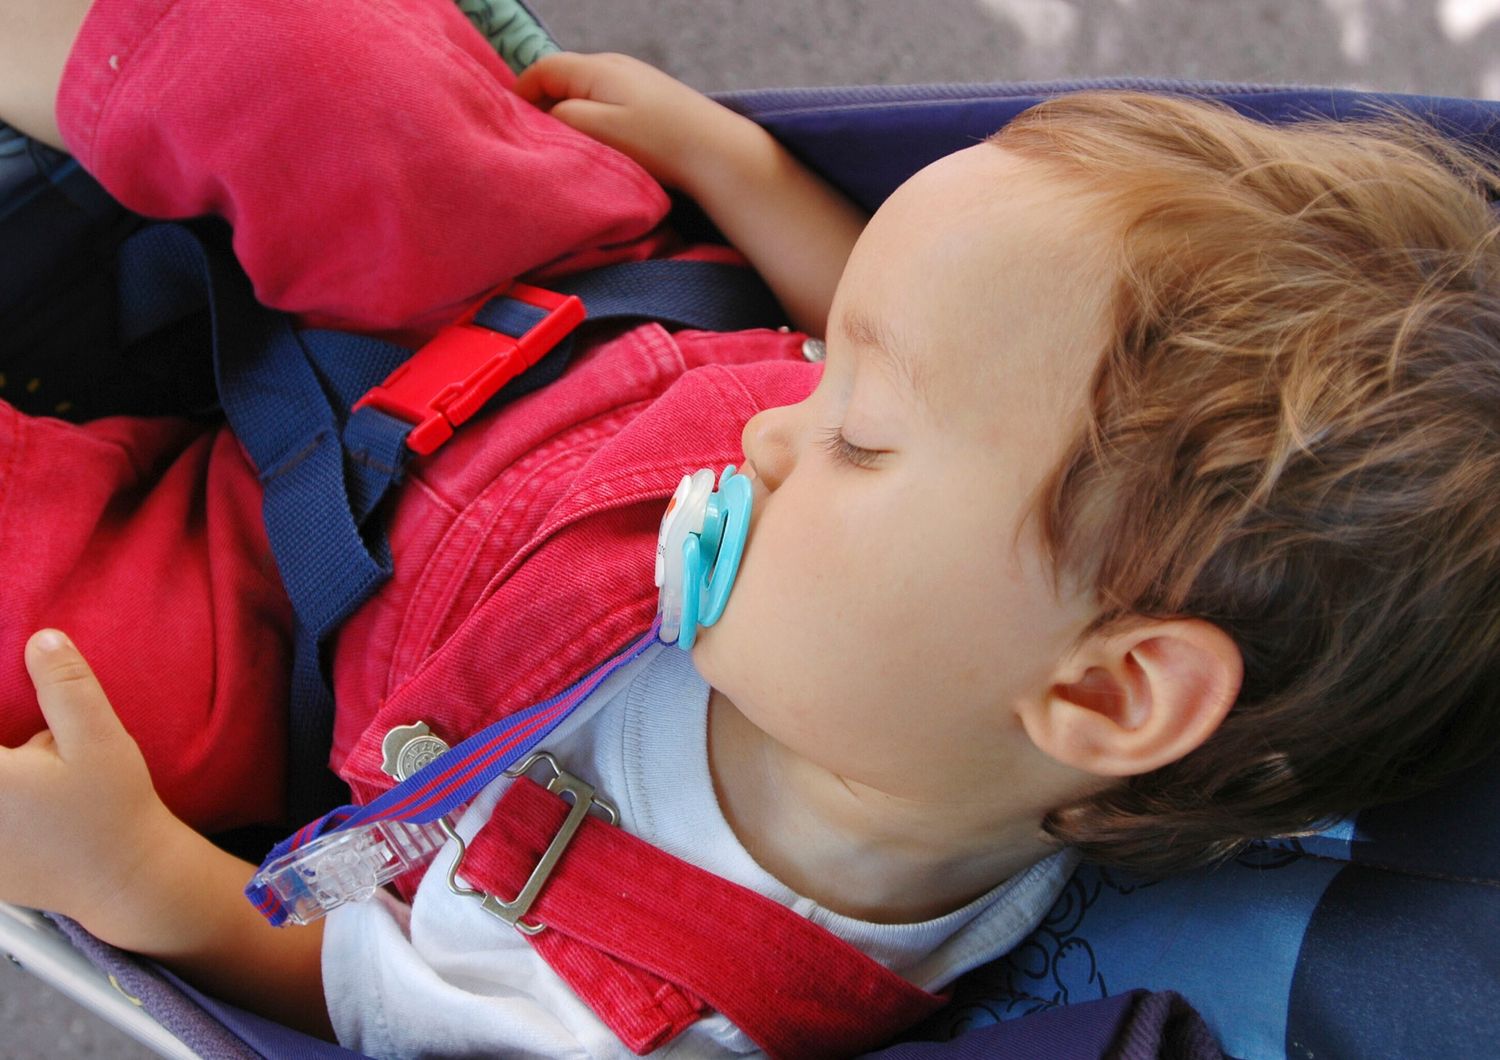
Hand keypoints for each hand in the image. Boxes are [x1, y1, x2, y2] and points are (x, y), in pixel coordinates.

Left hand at [0, 630, 177, 919]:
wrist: (124, 880)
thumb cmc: (114, 810)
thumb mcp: (98, 739)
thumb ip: (66, 687)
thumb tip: (41, 639)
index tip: (29, 737)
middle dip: (11, 750)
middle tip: (38, 752)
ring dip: (11, 774)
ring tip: (38, 775)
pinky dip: (7, 810)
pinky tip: (31, 813)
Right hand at [514, 52, 758, 191]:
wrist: (719, 153)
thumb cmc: (659, 143)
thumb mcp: (600, 129)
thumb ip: (563, 117)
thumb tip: (542, 114)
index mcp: (597, 67)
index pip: (542, 69)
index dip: (520, 96)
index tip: (511, 127)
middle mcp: (615, 66)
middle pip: (562, 80)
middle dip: (543, 108)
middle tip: (535, 144)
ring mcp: (635, 82)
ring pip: (584, 95)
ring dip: (569, 119)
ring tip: (566, 150)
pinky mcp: (651, 102)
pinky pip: (607, 106)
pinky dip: (594, 124)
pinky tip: (602, 149)